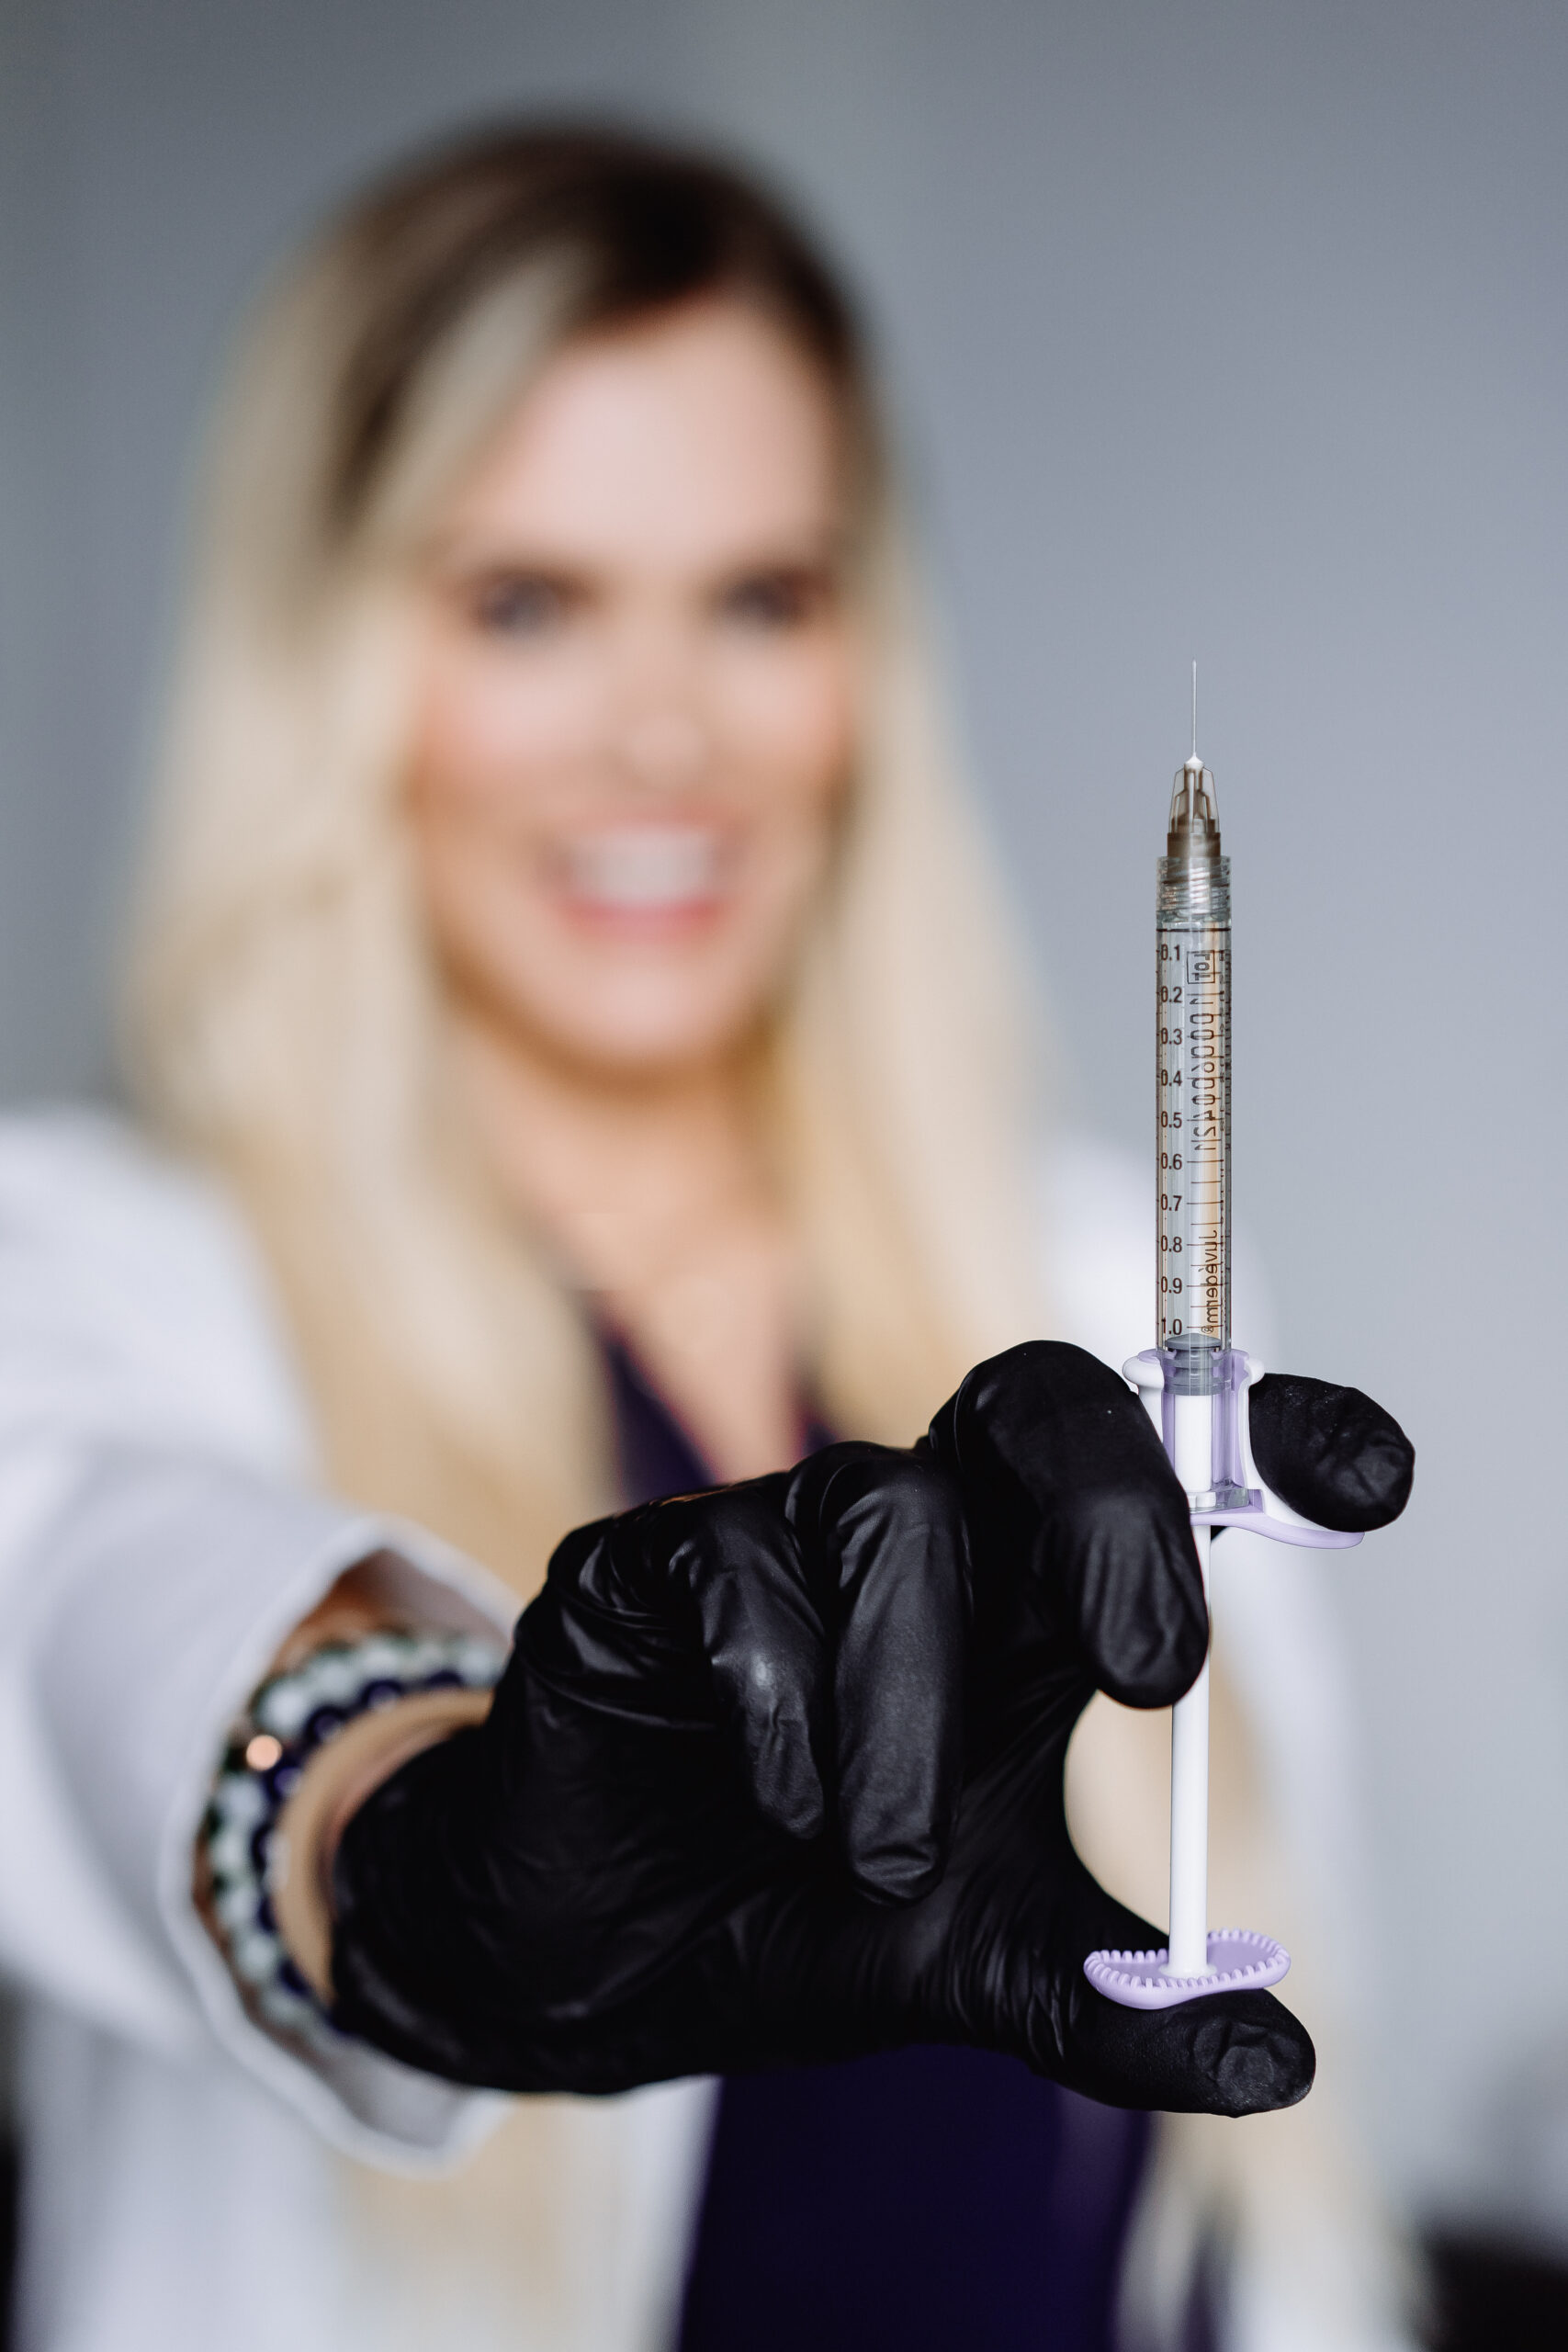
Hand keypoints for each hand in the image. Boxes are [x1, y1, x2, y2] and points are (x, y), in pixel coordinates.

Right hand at [327, 1342, 1410, 2111]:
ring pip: (887, 1512)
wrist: (603, 1965)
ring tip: (871, 1854)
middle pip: (1036, 1404)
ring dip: (905, 1707)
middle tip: (1149, 1664)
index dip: (1265, 1438)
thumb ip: (1122, 2006)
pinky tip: (777, 1804)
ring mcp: (773, 1537)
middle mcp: (913, 1540)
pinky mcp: (645, 1570)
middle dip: (1113, 1506)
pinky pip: (733, 1575)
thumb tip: (1277, 2060)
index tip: (1365, 1480)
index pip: (1146, 1470)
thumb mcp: (988, 1968)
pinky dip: (780, 1703)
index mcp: (1014, 1602)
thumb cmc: (802, 1915)